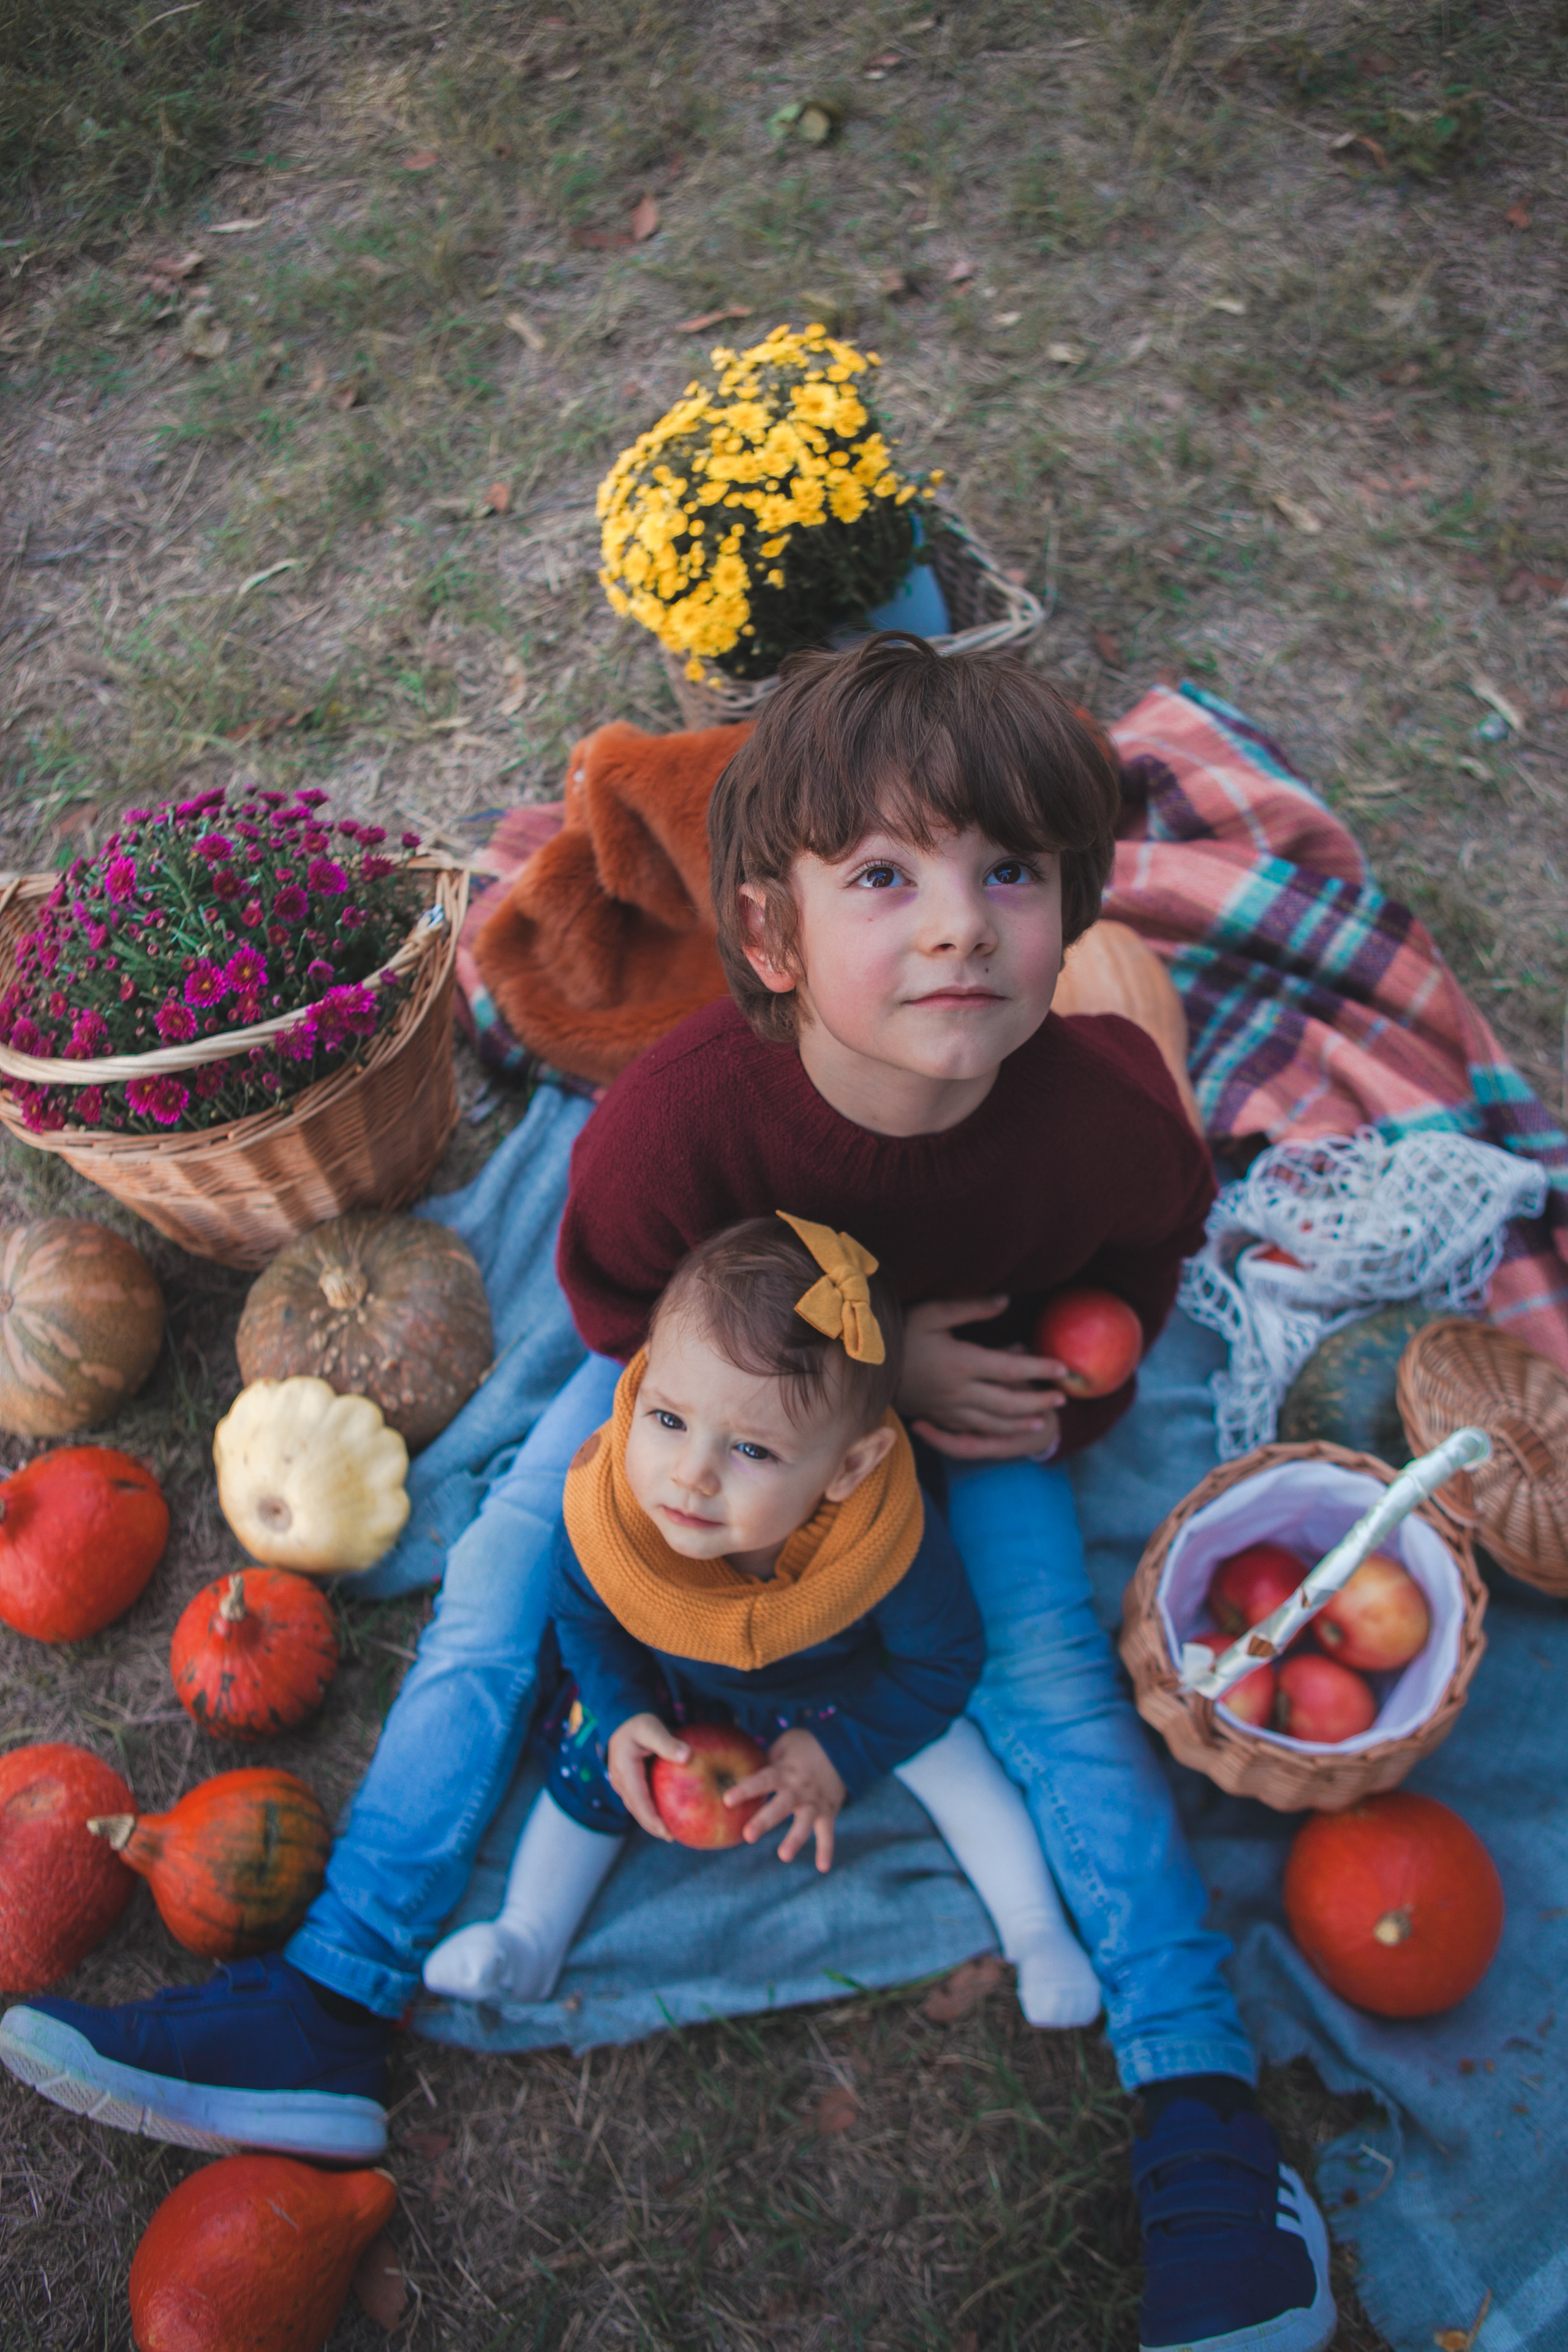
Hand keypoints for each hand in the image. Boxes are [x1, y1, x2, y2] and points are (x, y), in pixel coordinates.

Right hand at [606, 1712, 688, 1839]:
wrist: (622, 1720)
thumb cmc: (639, 1724)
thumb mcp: (652, 1729)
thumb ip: (667, 1743)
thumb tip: (687, 1756)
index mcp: (625, 1771)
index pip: (639, 1801)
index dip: (652, 1820)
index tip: (667, 1833)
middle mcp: (620, 1781)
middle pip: (637, 1810)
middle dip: (653, 1826)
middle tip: (672, 1838)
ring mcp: (622, 1783)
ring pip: (637, 1807)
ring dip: (651, 1821)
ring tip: (670, 1832)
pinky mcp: (627, 1783)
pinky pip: (639, 1801)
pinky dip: (650, 1810)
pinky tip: (666, 1814)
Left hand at [727, 1728, 845, 1870]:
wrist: (844, 1747)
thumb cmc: (807, 1745)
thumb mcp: (785, 1744)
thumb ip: (766, 1757)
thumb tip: (741, 1768)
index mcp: (785, 1771)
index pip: (763, 1780)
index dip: (745, 1789)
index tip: (727, 1800)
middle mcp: (799, 1789)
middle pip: (780, 1806)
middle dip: (764, 1821)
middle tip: (748, 1836)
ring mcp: (815, 1802)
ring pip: (805, 1823)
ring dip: (795, 1839)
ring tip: (784, 1855)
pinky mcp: (828, 1812)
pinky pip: (828, 1833)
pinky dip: (826, 1850)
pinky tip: (822, 1868)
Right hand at [899, 1296, 1067, 1461]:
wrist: (864, 1366)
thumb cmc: (899, 1333)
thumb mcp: (932, 1311)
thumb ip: (970, 1307)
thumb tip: (1006, 1301)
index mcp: (962, 1362)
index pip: (1010, 1368)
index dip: (1039, 1368)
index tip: (1063, 1368)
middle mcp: (959, 1391)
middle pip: (1009, 1402)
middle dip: (1038, 1401)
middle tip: (1063, 1398)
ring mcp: (949, 1409)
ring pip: (994, 1423)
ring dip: (1021, 1423)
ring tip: (1043, 1422)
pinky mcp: (939, 1417)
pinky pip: (973, 1432)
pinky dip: (995, 1434)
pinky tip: (1007, 1431)